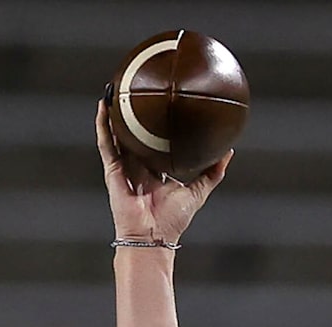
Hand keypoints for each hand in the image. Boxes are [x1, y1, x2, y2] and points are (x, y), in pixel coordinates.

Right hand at [96, 98, 231, 245]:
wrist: (153, 236)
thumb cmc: (173, 220)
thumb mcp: (198, 191)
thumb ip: (213, 173)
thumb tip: (228, 152)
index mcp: (155, 169)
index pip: (154, 140)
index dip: (155, 123)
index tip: (161, 102)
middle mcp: (138, 165)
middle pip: (134, 133)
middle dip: (133, 112)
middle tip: (137, 86)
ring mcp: (123, 166)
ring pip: (116, 132)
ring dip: (114, 111)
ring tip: (115, 87)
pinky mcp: (113, 170)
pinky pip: (106, 142)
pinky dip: (103, 124)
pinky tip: (104, 105)